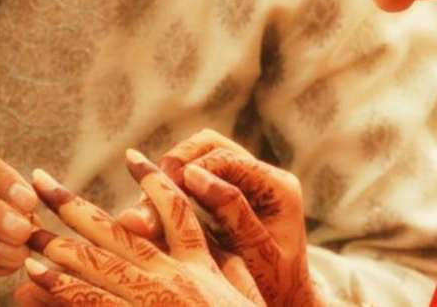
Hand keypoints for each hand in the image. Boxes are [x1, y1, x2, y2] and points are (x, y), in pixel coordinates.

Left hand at [22, 150, 265, 305]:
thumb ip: (231, 269)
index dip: (154, 181)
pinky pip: (95, 303)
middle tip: (40, 181)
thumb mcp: (247, 295)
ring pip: (98, 263)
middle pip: (117, 232)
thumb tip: (226, 247)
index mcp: (200, 265)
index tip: (133, 157)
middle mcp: (173, 276)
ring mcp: (154, 299)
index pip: (176, 211)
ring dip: (58, 242)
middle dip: (74, 206)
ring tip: (29, 224)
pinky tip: (37, 273)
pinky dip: (63, 288)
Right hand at [122, 129, 322, 306]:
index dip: (192, 169)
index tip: (164, 188)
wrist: (286, 298)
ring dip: (173, 168)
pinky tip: (157, 201)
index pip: (228, 160)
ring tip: (151, 195)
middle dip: (178, 161)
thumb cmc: (274, 281)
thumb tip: (187, 177)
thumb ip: (227, 212)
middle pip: (212, 144)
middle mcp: (264, 175)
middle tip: (153, 187)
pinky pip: (196, 170)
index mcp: (279, 187)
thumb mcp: (254, 250)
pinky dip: (175, 181)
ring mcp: (246, 178)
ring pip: (200, 151)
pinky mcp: (228, 188)